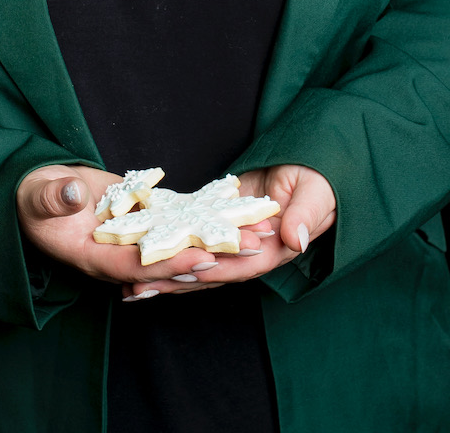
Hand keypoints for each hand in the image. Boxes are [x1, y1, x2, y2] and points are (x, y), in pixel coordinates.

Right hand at [18, 165, 268, 287]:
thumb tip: (74, 194)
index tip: (202, 259)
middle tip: (253, 246)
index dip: (170, 263)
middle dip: (213, 253)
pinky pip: (178, 217)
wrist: (34, 192)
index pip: (138, 264)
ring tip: (259, 226)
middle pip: (172, 257)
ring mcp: (136, 234)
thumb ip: (54, 198)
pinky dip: (206, 212)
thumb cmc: (29, 199)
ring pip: (183, 237)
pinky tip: (236, 205)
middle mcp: (122, 251)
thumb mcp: (35, 198)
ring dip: (220, 234)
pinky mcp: (144, 214)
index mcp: (94, 257)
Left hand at [121, 163, 335, 299]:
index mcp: (275, 250)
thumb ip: (304, 215)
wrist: (309, 160)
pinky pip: (191, 235)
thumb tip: (294, 240)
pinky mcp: (217, 220)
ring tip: (131, 284)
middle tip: (141, 288)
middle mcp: (250, 253)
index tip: (187, 270)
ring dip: (166, 271)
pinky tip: (141, 251)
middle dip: (177, 279)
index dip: (214, 268)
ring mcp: (232, 239)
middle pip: (210, 271)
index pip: (240, 265)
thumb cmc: (318, 176)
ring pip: (196, 259)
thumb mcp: (315, 193)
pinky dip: (169, 244)